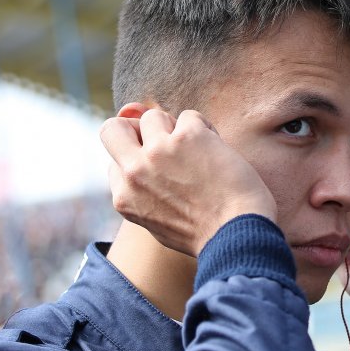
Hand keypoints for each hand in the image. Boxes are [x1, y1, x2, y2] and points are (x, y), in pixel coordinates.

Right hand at [100, 108, 276, 256]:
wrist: (236, 234)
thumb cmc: (205, 230)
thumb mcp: (159, 220)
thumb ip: (142, 187)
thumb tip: (135, 138)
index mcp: (124, 196)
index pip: (116, 162)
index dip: (140, 160)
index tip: (165, 169)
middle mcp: (135, 172)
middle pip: (113, 128)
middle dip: (135, 128)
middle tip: (164, 140)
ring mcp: (158, 151)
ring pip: (153, 116)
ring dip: (176, 128)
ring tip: (199, 152)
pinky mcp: (187, 136)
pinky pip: (189, 116)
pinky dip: (205, 129)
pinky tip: (218, 151)